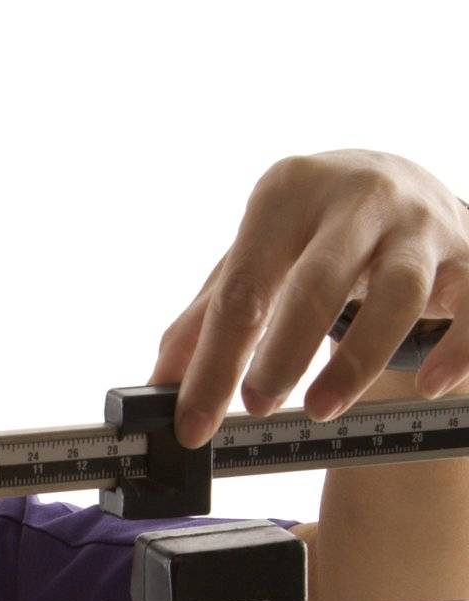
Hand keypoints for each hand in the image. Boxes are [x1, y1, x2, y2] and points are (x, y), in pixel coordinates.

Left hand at [148, 150, 468, 448]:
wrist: (402, 178)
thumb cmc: (310, 231)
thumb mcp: (253, 255)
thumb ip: (206, 319)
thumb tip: (161, 385)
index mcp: (285, 195)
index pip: (242, 287)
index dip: (214, 362)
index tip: (193, 421)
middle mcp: (357, 200)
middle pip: (319, 279)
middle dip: (284, 350)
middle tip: (256, 406)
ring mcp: (420, 224)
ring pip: (397, 293)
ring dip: (359, 359)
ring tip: (322, 409)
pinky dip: (458, 348)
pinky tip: (431, 386)